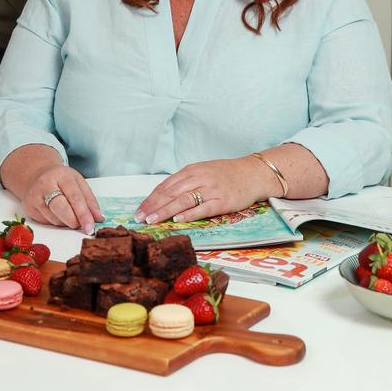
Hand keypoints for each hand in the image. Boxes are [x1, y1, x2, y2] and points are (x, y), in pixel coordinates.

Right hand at [21, 163, 103, 234]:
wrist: (37, 175)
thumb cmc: (61, 179)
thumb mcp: (78, 182)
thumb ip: (89, 200)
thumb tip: (99, 218)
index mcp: (61, 175)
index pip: (74, 197)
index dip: (84, 214)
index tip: (91, 226)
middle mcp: (45, 184)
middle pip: (61, 209)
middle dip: (74, 221)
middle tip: (82, 226)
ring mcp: (34, 197)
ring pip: (54, 219)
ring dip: (66, 222)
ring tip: (69, 214)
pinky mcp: (29, 208)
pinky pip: (46, 222)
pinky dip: (56, 222)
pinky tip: (57, 213)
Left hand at [134, 158, 274, 223]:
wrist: (252, 173)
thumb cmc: (226, 174)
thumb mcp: (202, 172)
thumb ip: (185, 182)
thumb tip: (163, 197)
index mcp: (191, 170)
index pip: (166, 185)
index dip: (151, 198)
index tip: (139, 210)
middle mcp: (199, 178)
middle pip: (171, 193)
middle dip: (153, 206)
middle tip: (139, 218)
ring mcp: (210, 189)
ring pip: (183, 200)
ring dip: (165, 211)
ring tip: (152, 220)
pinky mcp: (222, 201)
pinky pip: (203, 208)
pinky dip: (189, 214)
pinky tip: (178, 220)